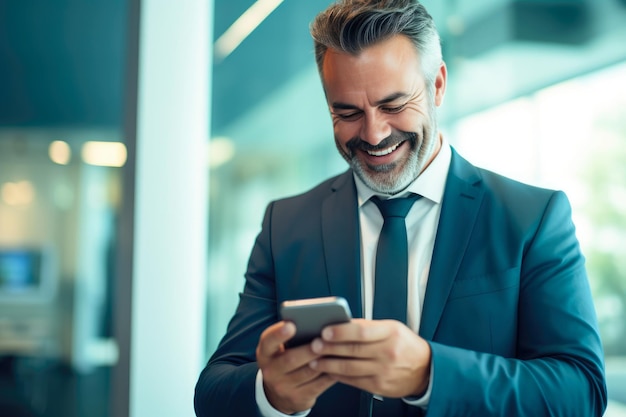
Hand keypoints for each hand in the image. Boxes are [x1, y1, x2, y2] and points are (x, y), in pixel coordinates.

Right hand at [256, 321, 336, 413]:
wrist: (279, 394)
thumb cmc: (284, 360)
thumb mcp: (279, 349)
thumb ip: (292, 336)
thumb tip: (315, 321)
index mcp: (265, 353)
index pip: (268, 341)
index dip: (279, 333)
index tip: (291, 324)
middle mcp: (270, 371)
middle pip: (291, 359)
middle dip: (309, 349)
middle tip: (325, 338)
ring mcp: (283, 387)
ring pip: (308, 372)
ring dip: (324, 360)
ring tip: (338, 348)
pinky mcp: (298, 398)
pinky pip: (318, 385)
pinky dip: (331, 373)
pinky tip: (340, 364)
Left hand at [308, 319, 430, 397]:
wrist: (425, 369)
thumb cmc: (405, 345)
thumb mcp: (392, 328)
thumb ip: (367, 326)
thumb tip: (341, 323)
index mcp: (390, 333)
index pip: (362, 332)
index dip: (341, 332)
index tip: (325, 330)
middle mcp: (388, 352)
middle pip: (353, 350)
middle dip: (330, 348)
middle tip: (313, 345)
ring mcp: (384, 371)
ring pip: (350, 368)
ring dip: (329, 365)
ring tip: (314, 360)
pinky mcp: (379, 386)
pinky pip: (354, 381)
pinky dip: (338, 376)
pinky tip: (328, 371)